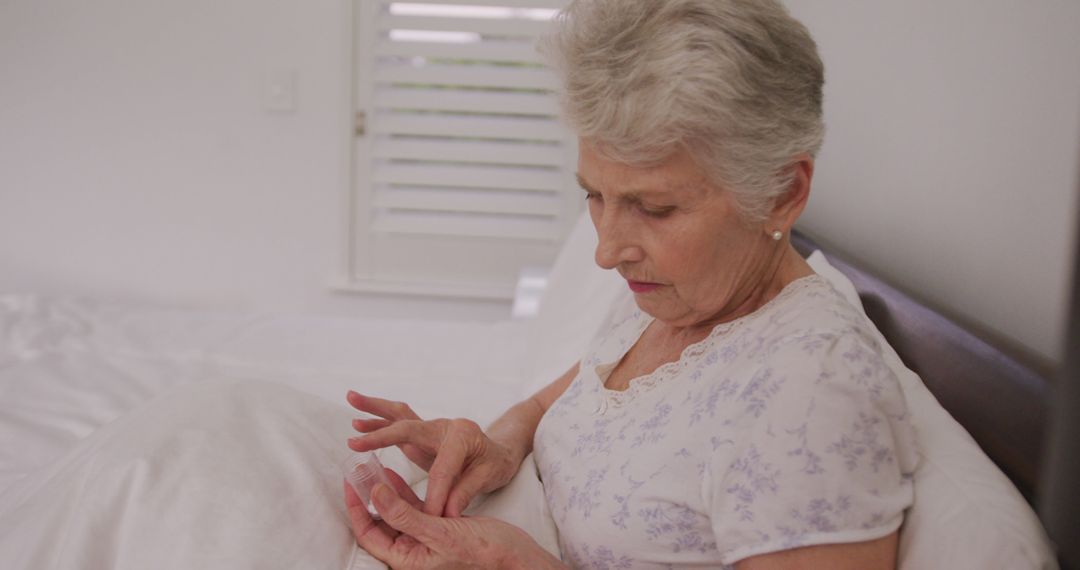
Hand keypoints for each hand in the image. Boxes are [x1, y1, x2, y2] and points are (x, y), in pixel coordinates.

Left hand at [344, 470, 560, 569]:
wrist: (513, 553)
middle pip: (379, 522)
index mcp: (407, 560)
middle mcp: (412, 551)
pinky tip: (394, 475)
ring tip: (372, 467)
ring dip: (384, 491)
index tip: (350, 483)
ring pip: (394, 512)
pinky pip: (412, 508)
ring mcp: (424, 539)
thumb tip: (375, 494)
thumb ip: (404, 515)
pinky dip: (402, 492)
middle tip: (358, 472)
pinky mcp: (437, 528)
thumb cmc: (481, 550)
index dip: (357, 508)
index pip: (369, 534)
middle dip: (368, 497)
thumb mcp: (438, 532)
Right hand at [347, 391, 519, 516]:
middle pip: (409, 426)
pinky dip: (379, 421)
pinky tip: (359, 422)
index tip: (431, 516)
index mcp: (462, 436)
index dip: (435, 495)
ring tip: (350, 398)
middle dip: (381, 435)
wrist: (500, 450)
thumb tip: (445, 512)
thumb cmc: (496, 463)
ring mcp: (432, 426)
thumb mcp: (489, 477)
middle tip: (356, 442)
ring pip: (400, 415)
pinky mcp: (423, 433)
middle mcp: (444, 425)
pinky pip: (399, 424)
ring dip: (374, 408)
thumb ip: (465, 492)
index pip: (442, 469)